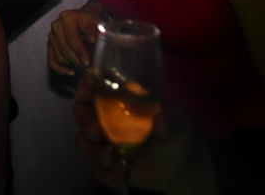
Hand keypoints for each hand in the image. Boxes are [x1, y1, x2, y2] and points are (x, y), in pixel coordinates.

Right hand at [48, 0, 106, 74]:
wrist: (84, 19)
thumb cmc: (91, 21)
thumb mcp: (95, 22)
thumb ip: (94, 30)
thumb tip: (92, 39)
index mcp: (67, 17)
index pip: (71, 37)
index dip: (79, 51)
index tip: (88, 63)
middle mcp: (56, 26)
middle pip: (64, 49)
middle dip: (77, 61)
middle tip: (89, 68)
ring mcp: (52, 36)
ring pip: (59, 57)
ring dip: (72, 64)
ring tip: (84, 67)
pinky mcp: (50, 45)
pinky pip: (51, 61)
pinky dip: (60, 69)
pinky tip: (72, 72)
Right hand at [73, 76, 214, 193]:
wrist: (181, 167)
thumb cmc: (177, 136)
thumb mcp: (178, 126)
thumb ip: (168, 122)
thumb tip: (161, 117)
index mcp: (122, 101)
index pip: (96, 87)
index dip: (86, 87)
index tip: (86, 91)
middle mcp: (108, 118)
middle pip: (82, 113)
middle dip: (85, 121)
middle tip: (97, 131)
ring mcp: (106, 142)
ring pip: (84, 141)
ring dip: (92, 150)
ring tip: (110, 158)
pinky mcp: (108, 164)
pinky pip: (96, 168)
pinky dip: (103, 173)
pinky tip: (116, 177)